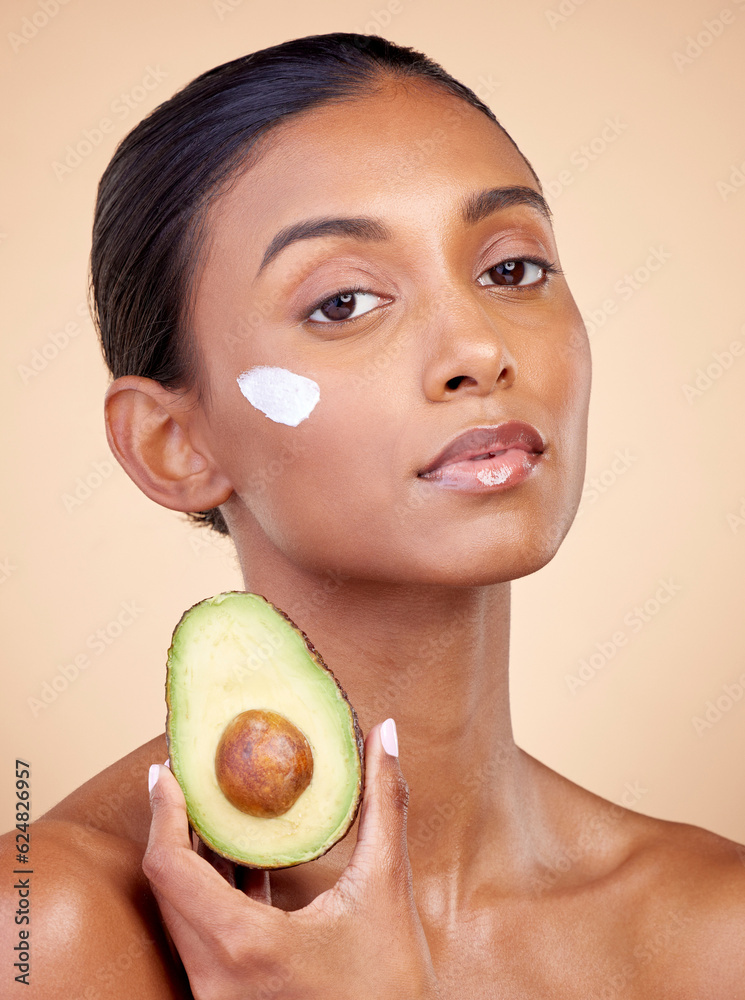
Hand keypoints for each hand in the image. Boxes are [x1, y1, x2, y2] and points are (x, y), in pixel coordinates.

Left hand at [143, 720, 441, 999]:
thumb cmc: (392, 987)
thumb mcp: (386, 888)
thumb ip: (384, 805)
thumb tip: (385, 733)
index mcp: (243, 946)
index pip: (169, 869)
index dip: (163, 812)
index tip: (167, 770)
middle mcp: (214, 979)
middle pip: (167, 889)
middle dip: (172, 827)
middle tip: (186, 777)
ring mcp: (217, 996)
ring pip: (182, 915)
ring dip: (190, 861)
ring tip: (209, 808)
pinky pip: (202, 937)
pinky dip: (210, 894)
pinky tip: (241, 860)